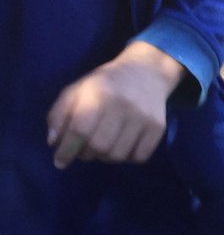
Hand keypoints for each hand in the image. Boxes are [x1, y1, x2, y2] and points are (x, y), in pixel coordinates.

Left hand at [47, 40, 185, 169]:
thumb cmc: (105, 84)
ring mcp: (143, 117)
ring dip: (106, 157)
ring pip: (118, 155)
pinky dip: (127, 158)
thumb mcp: (77, 90)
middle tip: (86, 149)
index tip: (60, 162)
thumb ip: (60, 114)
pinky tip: (123, 146)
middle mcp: (122, 105)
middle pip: (99, 146)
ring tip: (104, 147)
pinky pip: (139, 157)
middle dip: (87, 154)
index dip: (67, 150)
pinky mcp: (158, 127)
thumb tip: (54, 142)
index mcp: (98, 93)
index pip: (80, 129)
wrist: (146, 72)